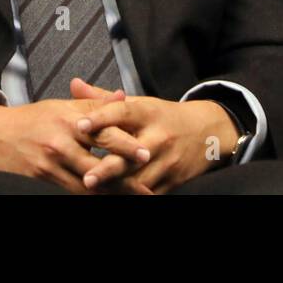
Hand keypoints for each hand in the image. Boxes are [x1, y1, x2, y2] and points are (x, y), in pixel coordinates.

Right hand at [0, 81, 153, 193]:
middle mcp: (61, 139)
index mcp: (69, 117)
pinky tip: (101, 200)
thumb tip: (122, 95)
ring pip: (87, 184)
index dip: (126, 143)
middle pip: (100, 161)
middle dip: (125, 177)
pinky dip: (87, 197)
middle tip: (146, 188)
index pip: (104, 129)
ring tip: (131, 199)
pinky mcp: (40, 179)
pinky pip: (70, 192)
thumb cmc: (29, 120)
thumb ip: (93, 103)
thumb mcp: (60, 105)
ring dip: (111, 193)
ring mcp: (50, 162)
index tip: (146, 153)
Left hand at [74, 84, 239, 194]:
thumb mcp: (139, 103)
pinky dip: (131, 196)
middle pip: (131, 155)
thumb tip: (74, 85)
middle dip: (108, 169)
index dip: (101, 118)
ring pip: (139, 179)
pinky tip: (113, 197)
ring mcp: (168, 161)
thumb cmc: (163, 117)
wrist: (208, 132)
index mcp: (148, 112)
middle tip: (86, 177)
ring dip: (117, 187)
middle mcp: (159, 136)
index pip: (122, 112)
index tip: (80, 126)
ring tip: (94, 192)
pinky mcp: (174, 181)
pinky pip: (149, 192)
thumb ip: (104, 98)